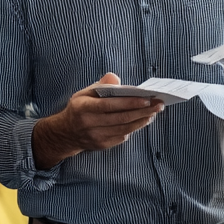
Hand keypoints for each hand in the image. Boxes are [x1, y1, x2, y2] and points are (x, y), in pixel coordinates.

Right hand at [32, 73, 163, 167]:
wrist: (66, 133)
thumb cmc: (78, 109)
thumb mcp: (83, 93)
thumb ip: (100, 85)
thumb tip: (115, 79)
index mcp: (84, 108)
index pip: (110, 105)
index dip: (129, 102)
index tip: (146, 98)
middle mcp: (90, 123)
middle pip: (121, 118)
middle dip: (143, 111)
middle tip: (158, 104)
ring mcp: (96, 136)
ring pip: (125, 128)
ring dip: (142, 120)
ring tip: (154, 112)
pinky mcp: (102, 145)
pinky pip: (122, 136)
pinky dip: (134, 128)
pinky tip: (143, 120)